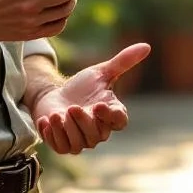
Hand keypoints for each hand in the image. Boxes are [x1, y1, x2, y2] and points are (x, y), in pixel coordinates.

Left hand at [31, 43, 150, 154]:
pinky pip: (60, 147)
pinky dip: (52, 135)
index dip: (111, 116)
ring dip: (66, 130)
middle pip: (96, 135)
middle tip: (72, 107)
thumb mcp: (101, 72)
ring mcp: (81, 141)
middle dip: (83, 122)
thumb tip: (147, 46)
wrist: (56, 97)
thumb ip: (123, 61)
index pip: (120, 122)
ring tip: (56, 115)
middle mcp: (99, 132)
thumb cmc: (82, 87)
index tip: (98, 104)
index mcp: (111, 114)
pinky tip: (46, 121)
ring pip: (78, 144)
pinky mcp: (63, 146)